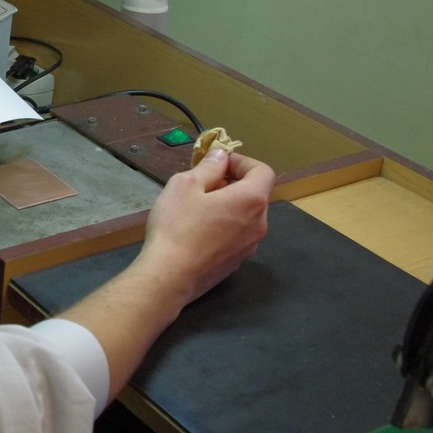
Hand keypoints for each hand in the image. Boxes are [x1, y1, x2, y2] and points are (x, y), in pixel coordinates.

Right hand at [134, 149, 275, 306]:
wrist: (170, 277)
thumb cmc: (177, 226)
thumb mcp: (185, 185)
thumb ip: (209, 167)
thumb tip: (221, 156)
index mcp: (251, 200)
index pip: (263, 171)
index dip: (241, 161)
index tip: (216, 163)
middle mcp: (259, 224)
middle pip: (254, 194)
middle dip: (231, 183)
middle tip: (201, 184)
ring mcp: (250, 246)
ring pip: (245, 216)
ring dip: (227, 205)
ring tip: (196, 208)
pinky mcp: (236, 262)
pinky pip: (236, 235)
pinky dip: (223, 226)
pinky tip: (196, 232)